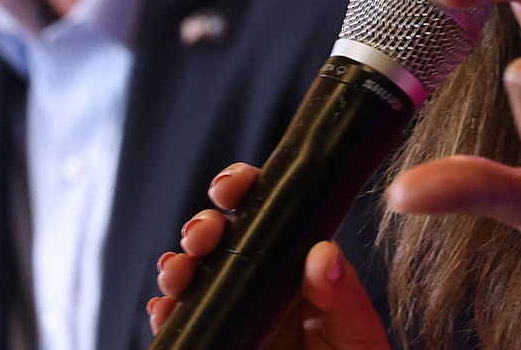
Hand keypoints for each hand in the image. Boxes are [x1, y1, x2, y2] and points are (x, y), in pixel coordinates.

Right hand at [149, 164, 390, 349]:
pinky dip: (165, 312)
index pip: (266, 209)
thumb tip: (323, 252)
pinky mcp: (215, 337)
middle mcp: (259, 278)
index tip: (234, 186)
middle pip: (219, 237)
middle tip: (204, 233)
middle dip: (202, 225)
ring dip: (178, 264)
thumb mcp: (355, 325)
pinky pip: (179, 321)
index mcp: (295, 260)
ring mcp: (233, 308)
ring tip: (180, 270)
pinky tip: (166, 308)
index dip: (243, 188)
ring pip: (191, 273)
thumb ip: (341, 291)